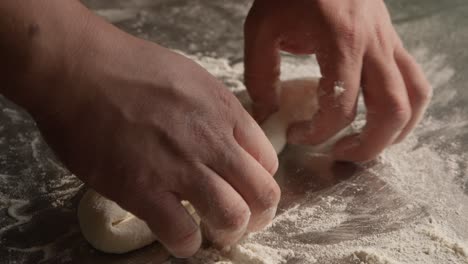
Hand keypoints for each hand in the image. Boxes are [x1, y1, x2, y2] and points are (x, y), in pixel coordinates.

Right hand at [2, 1, 279, 256]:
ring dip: (227, 232)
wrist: (78, 68)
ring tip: (211, 231)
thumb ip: (216, 111)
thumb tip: (228, 139)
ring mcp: (179, 166)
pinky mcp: (142, 189)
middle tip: (241, 221)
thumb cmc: (128, 68)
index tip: (244, 189)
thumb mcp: (191, 77)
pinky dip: (186, 243)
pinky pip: (182, 232)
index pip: (267, 160)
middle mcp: (211, 140)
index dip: (258, 181)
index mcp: (224, 111)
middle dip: (258, 216)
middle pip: (262, 194)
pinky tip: (179, 236)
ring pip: (232, 217)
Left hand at [244, 0, 431, 160]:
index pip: (341, 106)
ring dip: (394, 132)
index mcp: (340, 41)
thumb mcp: (262, 29)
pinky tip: (380, 116)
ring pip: (413, 98)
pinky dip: (404, 107)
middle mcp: (373, 45)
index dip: (318, 132)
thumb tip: (268, 114)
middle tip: (337, 153)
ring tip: (364, 143)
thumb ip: (260, 75)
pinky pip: (414, 80)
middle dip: (367, 146)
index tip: (297, 135)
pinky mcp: (392, 41)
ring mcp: (388, 42)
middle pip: (390, 111)